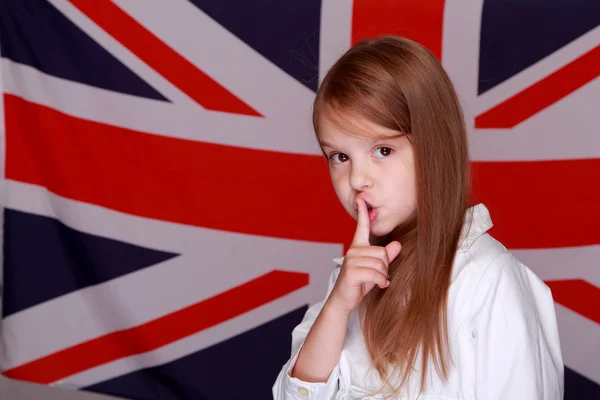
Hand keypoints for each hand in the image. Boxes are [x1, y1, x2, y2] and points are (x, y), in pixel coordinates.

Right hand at [326, 198, 401, 313]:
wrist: (344, 299)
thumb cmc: (360, 283)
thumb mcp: (376, 269)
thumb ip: (386, 257)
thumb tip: (397, 245)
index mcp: (358, 247)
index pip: (361, 227)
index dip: (363, 213)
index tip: (360, 199)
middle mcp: (353, 250)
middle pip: (382, 252)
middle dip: (385, 266)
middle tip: (379, 275)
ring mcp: (351, 261)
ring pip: (380, 264)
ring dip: (383, 276)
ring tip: (378, 281)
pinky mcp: (351, 272)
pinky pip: (375, 274)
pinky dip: (381, 281)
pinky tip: (380, 285)